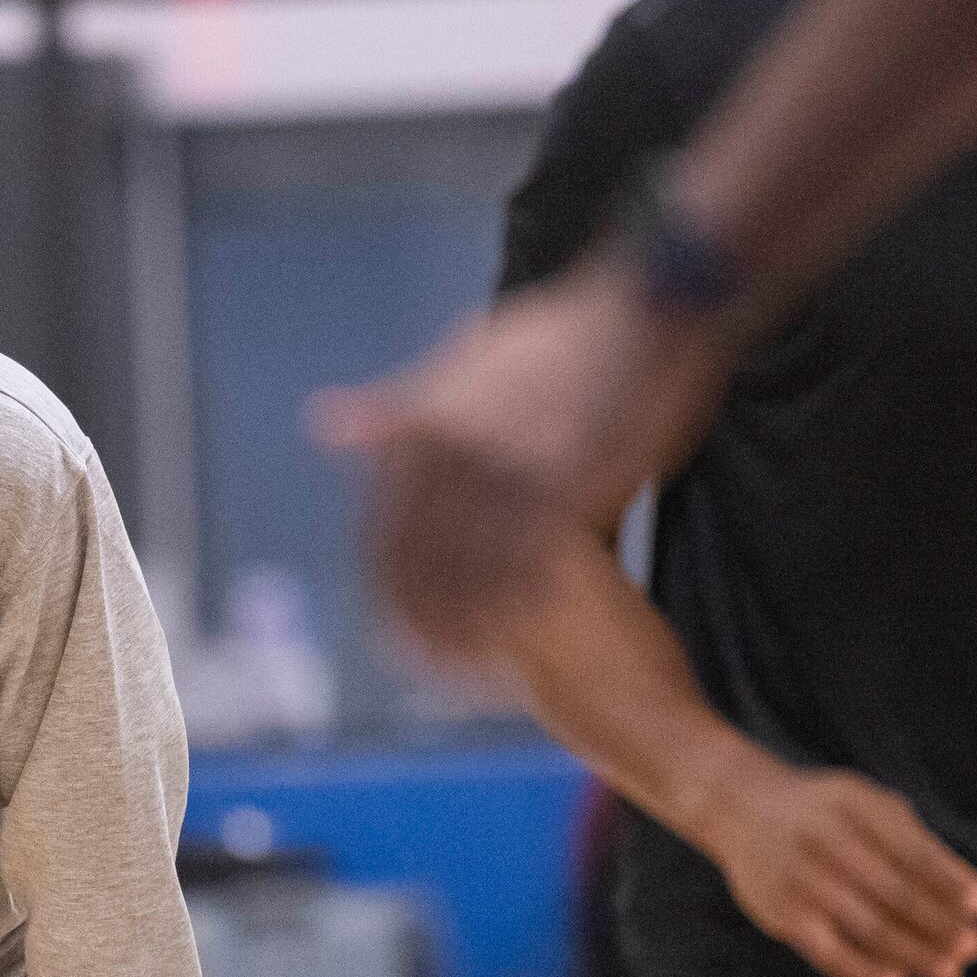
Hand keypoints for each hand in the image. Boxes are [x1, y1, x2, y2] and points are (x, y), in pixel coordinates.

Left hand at [311, 262, 732, 656]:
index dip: (387, 585)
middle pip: (421, 557)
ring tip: (468, 672)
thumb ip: (398, 405)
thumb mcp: (465, 358)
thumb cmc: (563, 332)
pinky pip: (530, 563)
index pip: (388, 523)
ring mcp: (512, 466)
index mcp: (431, 422)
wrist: (651, 304)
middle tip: (427, 665)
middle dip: (419, 619)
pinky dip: (518, 609)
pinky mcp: (570, 481)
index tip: (390, 628)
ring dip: (464, 628)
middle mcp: (460, 447)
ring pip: (470, 570)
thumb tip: (325, 426)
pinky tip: (523, 640)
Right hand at [701, 757, 976, 976]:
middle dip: (940, 925)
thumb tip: (959, 896)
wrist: (740, 809)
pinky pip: (829, 953)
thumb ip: (907, 837)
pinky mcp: (782, 916)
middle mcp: (826, 841)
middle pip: (896, 894)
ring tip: (949, 970)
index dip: (949, 881)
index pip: (913, 850)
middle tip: (971, 947)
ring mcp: (801, 881)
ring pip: (869, 928)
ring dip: (915, 954)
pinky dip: (864, 973)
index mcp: (856, 807)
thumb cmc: (823, 812)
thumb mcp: (864, 802)